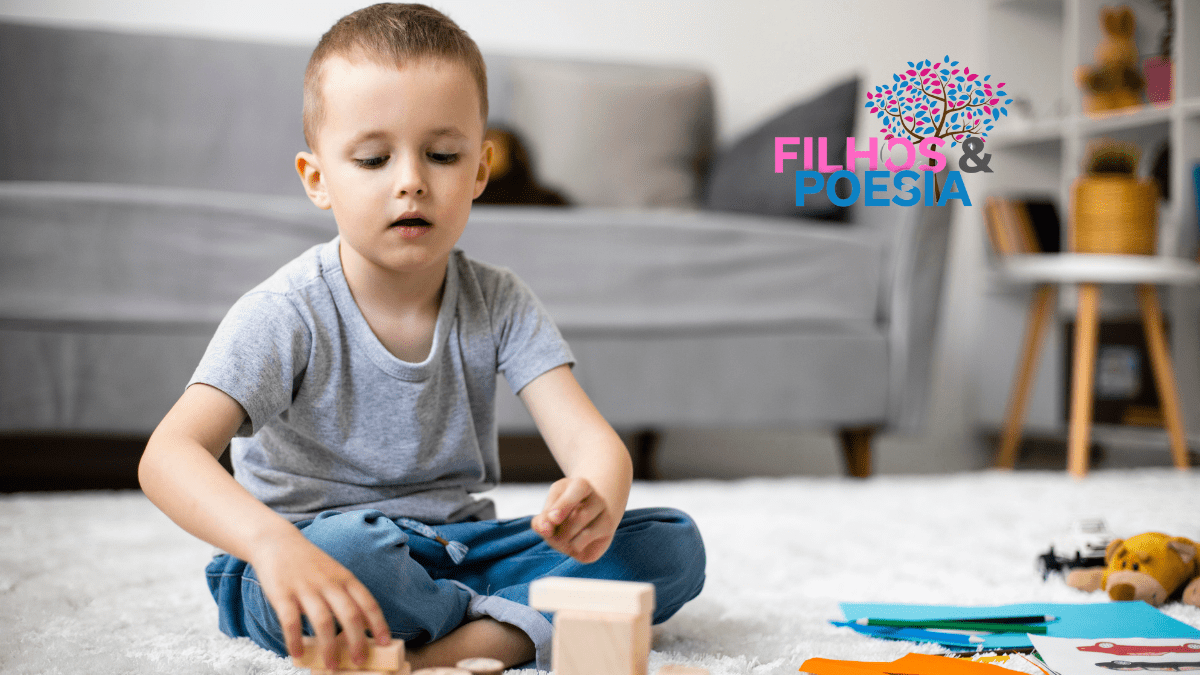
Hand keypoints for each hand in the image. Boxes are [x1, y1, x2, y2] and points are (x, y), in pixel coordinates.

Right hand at [249, 530, 390, 668]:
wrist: (277, 541)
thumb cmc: (310, 563)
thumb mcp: (335, 573)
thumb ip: (347, 595)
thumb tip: (362, 627)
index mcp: (345, 578)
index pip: (368, 603)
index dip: (379, 624)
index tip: (386, 643)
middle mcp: (329, 583)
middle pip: (350, 615)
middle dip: (357, 641)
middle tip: (360, 662)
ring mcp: (306, 588)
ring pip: (323, 621)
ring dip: (329, 647)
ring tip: (332, 666)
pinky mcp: (282, 594)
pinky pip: (291, 621)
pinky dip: (295, 640)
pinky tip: (298, 655)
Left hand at [532, 477, 617, 562]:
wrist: (585, 517)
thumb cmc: (563, 510)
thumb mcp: (549, 508)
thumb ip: (542, 518)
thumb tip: (544, 529)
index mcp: (582, 486)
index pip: (580, 488)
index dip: (565, 504)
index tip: (552, 518)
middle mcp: (599, 499)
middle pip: (579, 516)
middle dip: (558, 530)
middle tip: (550, 533)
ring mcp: (607, 517)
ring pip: (584, 533)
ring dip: (564, 540)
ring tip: (560, 538)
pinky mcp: (607, 535)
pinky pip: (586, 544)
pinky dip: (573, 547)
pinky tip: (573, 543)